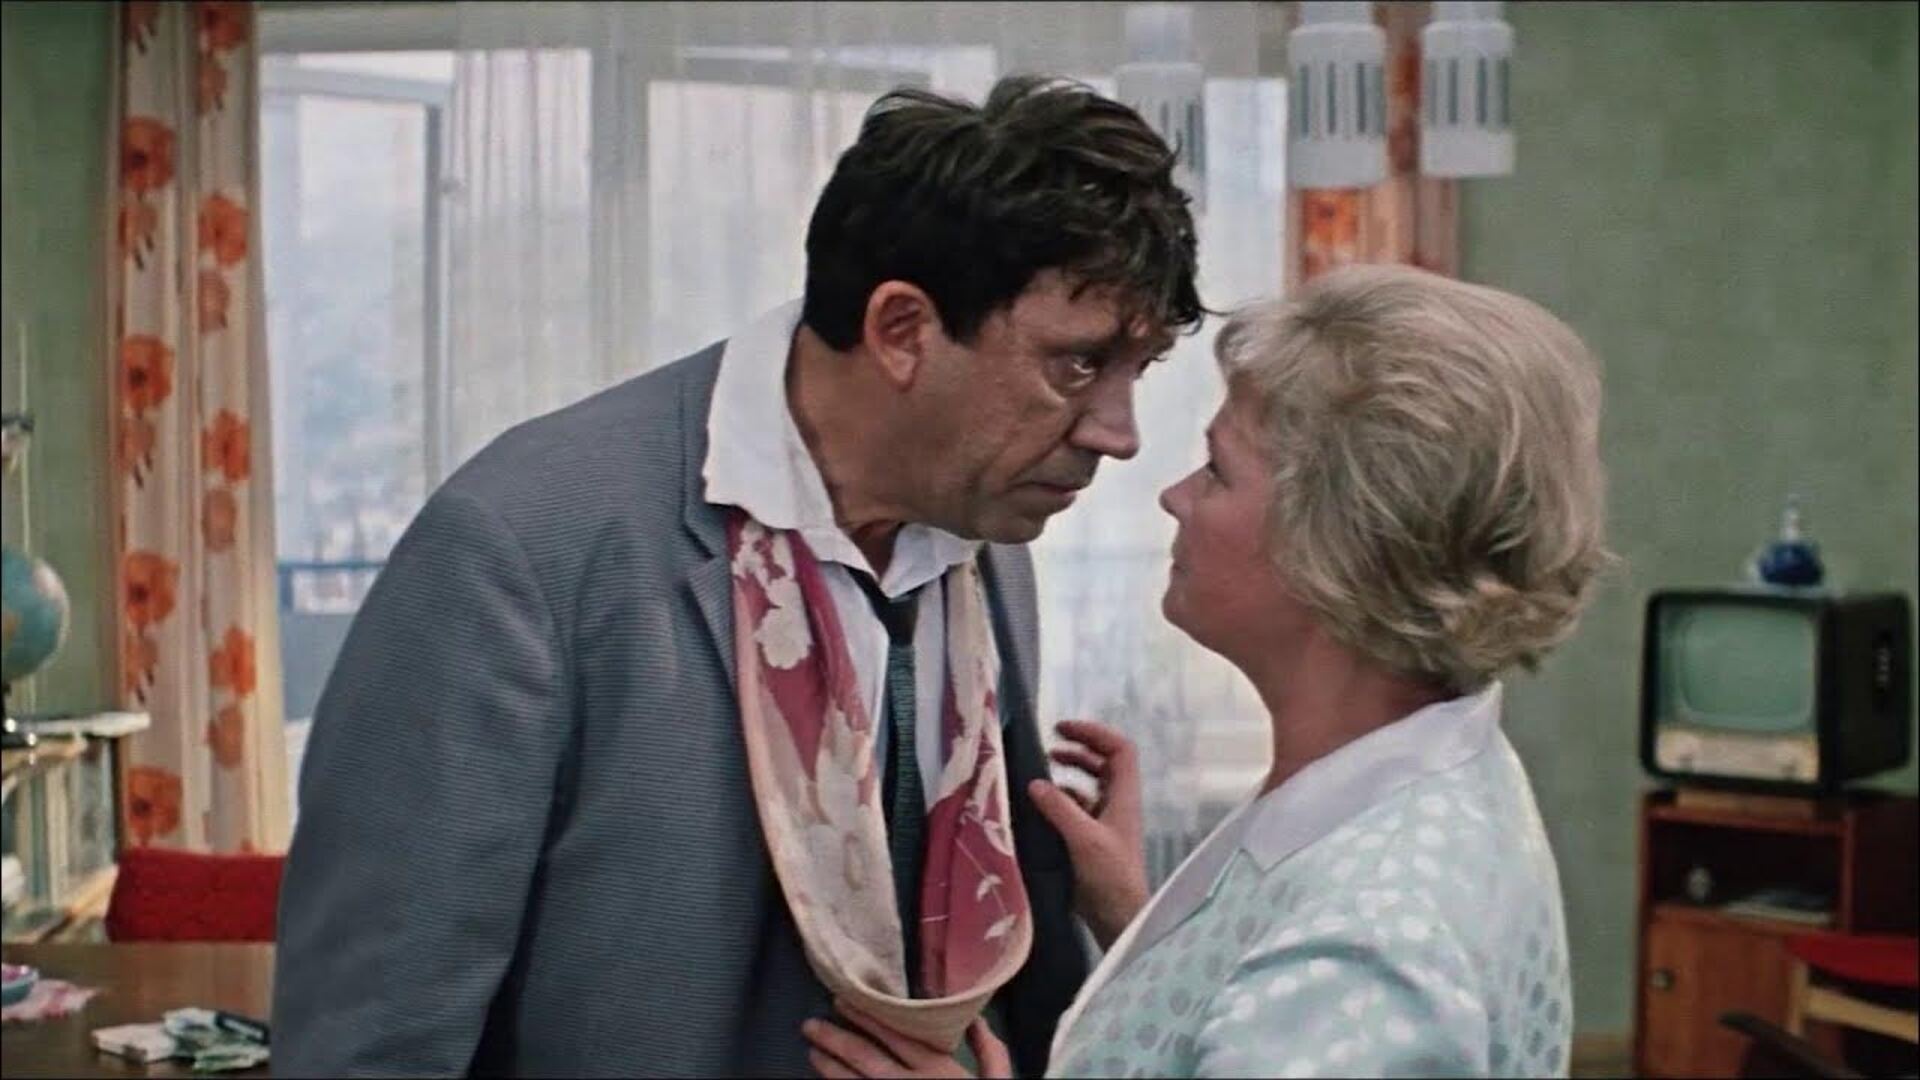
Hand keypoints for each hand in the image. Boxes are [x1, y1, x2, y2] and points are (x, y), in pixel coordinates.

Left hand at [802, 1000, 1011, 1078]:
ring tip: (813, 1053)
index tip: (843, 1002)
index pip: (895, 1033)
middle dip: (835, 1039)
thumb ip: (990, 1050)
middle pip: (865, 1057)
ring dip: (830, 1068)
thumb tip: (976, 1019)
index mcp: (937, 1070)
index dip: (866, 1016)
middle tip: (811, 1026)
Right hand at [1028, 720, 1148, 949]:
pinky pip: (1078, 810)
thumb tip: (1035, 782)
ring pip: (1091, 786)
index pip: (1120, 749)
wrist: (1119, 918)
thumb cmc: (1111, 876)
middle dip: (1079, 749)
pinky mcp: (1093, 841)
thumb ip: (1059, 808)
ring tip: (1042, 770)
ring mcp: (1107, 823)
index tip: (1063, 730)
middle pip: (1105, 762)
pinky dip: (1061, 801)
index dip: (1095, 732)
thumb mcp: (1084, 839)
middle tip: (1050, 744)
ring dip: (1069, 773)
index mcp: (1124, 797)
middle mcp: (1118, 804)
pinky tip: (1041, 806)